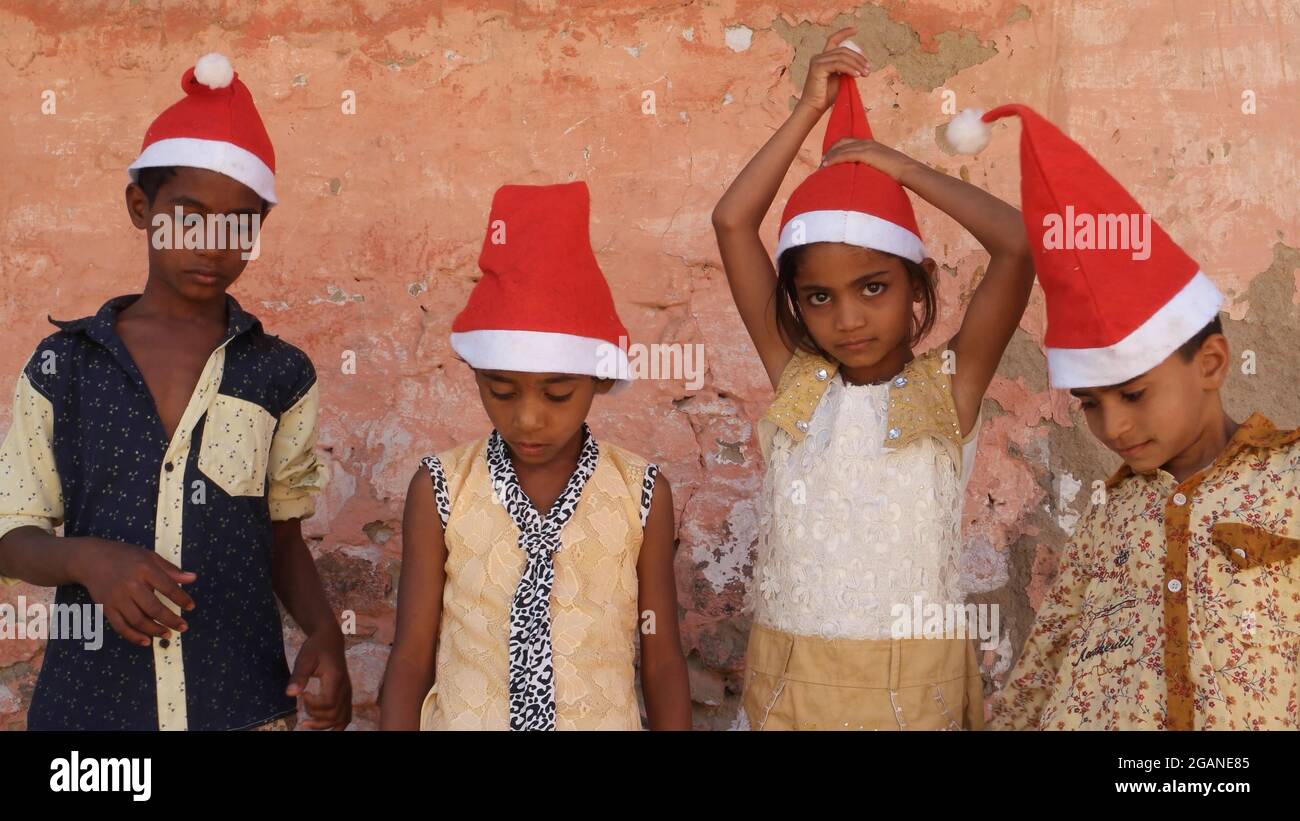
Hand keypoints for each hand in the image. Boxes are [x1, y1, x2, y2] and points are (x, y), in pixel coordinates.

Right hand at [73, 537, 195, 646]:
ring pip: (138, 621)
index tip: (191, 607)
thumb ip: (171, 569)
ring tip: (168, 634)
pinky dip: (133, 637)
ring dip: (155, 631)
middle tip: (183, 627)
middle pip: (154, 608)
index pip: (168, 587)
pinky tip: (146, 641)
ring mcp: (117, 598)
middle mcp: (131, 585)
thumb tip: (193, 578)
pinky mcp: (106, 608)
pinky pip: (121, 627)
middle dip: (171, 620)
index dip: (181, 599)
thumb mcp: (150, 556)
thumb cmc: (125, 556)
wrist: (91, 559)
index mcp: (144, 570)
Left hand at [287, 628, 351, 729]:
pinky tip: (322, 725)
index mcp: (336, 679)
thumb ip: (299, 676)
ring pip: (342, 719)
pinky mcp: (346, 695)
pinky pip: (346, 716)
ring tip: (306, 723)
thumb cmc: (316, 648)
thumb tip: (290, 694)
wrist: (330, 640)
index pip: (328, 703)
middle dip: (315, 716)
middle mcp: (345, 688)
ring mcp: (347, 693)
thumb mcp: (305, 659)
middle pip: (334, 715)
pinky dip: (336, 725)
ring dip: (324, 725)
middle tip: (302, 704)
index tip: (302, 694)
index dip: (312, 705)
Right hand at [797, 27, 869, 113]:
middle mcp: (819, 57)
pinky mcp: (817, 68)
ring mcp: (817, 61)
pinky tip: (857, 75)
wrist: (814, 108)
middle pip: (843, 50)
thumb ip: (847, 69)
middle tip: (868, 69)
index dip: (844, 32)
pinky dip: (849, 69)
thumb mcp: (840, 79)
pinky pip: (838, 64)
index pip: (833, 40)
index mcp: (823, 58)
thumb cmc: (826, 96)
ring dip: (857, 64)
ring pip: (842, 57)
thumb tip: (861, 63)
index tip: (856, 29)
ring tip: (866, 73)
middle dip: (859, 58)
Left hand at [821, 137, 917, 181]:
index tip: (828, 159)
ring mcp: (866, 147)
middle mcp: (867, 142)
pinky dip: (834, 159)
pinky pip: (845, 155)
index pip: (848, 141)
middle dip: (830, 151)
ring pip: (841, 148)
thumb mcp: (881, 166)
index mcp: (870, 144)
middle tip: (822, 163)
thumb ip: (871, 167)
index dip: (836, 148)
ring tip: (821, 166)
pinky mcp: (866, 154)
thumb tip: (864, 177)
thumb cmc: (897, 173)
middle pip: (842, 142)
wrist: (908, 170)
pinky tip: (826, 165)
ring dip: (829, 157)